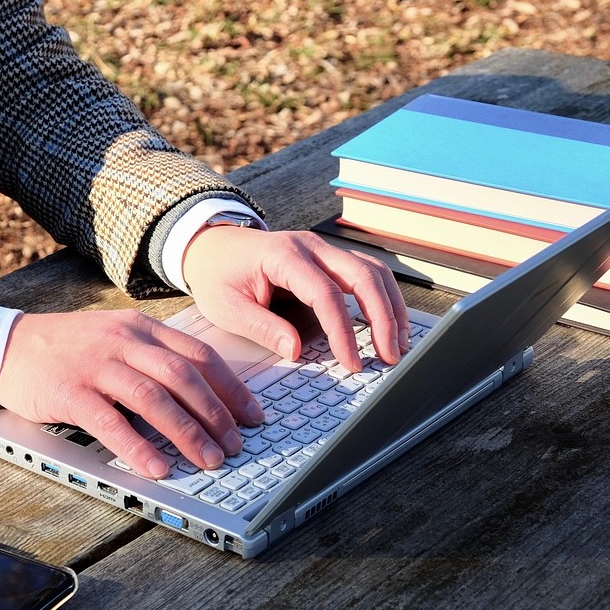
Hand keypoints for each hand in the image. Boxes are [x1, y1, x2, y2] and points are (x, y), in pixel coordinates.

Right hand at [0, 310, 266, 478]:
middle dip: (216, 414)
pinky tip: (157, 467)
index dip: (231, 388)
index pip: (199, 355)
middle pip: (183, 377)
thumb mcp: (115, 337)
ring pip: (153, 398)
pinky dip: (137, 445)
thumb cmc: (67, 348)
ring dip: (186, 432)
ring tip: (208, 461)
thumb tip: (201, 396)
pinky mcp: (70, 391)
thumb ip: (152, 357)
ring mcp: (96, 365)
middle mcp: (123, 342)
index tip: (253, 416)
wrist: (7, 345)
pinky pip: (110, 421)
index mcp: (141, 328)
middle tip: (235, 446)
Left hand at [182, 226, 409, 370]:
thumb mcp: (227, 307)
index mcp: (284, 256)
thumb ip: (262, 327)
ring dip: (391, 307)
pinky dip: (383, 298)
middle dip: (383, 318)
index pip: (325, 294)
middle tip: (389, 356)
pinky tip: (389, 325)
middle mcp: (311, 247)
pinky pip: (366, 273)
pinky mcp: (329, 260)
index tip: (352, 362)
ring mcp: (323, 250)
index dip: (343, 331)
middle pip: (363, 276)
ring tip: (397, 344)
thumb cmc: (218, 276)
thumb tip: (296, 350)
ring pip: (373, 271)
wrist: (212, 247)